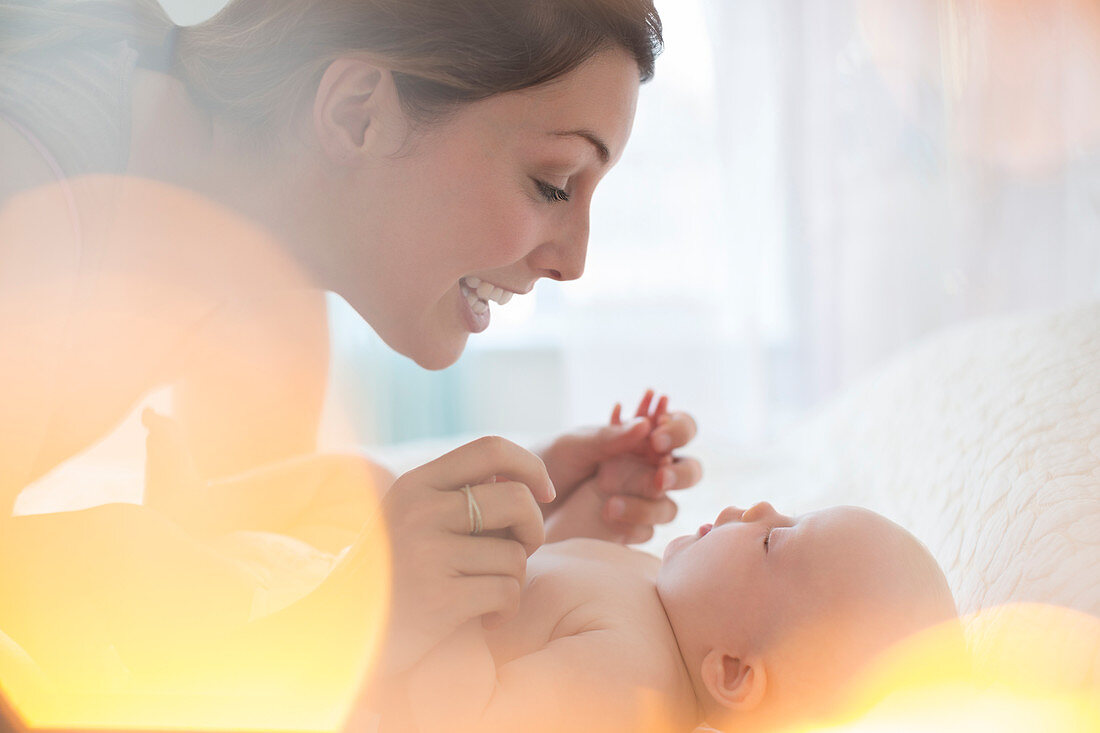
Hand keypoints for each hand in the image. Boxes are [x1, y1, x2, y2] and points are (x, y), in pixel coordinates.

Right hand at [375, 436, 552, 676]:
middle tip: (520, 552)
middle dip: (534, 529)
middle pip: (517, 499)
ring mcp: (428, 552)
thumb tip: (517, 477)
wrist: (339, 634)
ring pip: (515, 554)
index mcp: (416, 484)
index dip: (530, 466)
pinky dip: (506, 610)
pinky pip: (507, 592)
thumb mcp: (410, 520)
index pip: (490, 448)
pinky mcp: (439, 597)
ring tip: (488, 594)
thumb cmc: (390, 577)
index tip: (543, 492)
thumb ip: (458, 497)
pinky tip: (486, 619)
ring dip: (515, 580)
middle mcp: (421, 510)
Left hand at [541, 391, 701, 543]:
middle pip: (690, 471)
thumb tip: (645, 425)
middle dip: (679, 474)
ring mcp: (641, 503)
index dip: (678, 430)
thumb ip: (608, 437)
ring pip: (669, 508)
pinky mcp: (628, 531)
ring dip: (648, 506)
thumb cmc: (550, 463)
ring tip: (611, 505)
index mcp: (642, 440)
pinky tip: (606, 518)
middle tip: (659, 477)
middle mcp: (649, 471)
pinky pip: (645, 533)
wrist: (522, 501)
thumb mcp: (574, 444)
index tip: (656, 438)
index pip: (682, 428)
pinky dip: (630, 526)